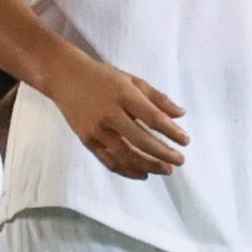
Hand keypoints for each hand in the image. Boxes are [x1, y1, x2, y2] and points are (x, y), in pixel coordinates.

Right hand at [47, 51, 183, 176]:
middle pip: (141, 140)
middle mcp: (110, 114)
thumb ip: (157, 98)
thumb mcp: (132, 80)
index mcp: (124, 95)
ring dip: (148, 166)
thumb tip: (181, 115)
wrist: (65, 78)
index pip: (153, 118)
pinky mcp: (87, 140)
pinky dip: (127, 170)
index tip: (185, 141)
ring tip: (165, 170)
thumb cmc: (103, 77)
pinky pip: (109, 160)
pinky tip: (142, 174)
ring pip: (125, 155)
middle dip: (163, 154)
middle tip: (180, 161)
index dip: (171, 132)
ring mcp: (96, 129)